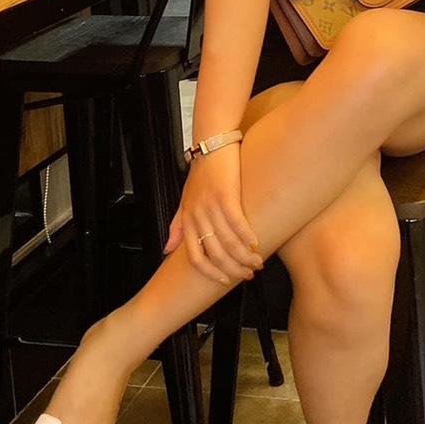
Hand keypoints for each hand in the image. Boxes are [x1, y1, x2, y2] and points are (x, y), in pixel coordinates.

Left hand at [163, 143, 262, 283]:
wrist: (212, 143)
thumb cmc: (201, 172)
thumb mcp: (185, 200)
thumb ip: (177, 226)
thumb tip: (167, 249)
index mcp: (188, 220)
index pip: (195, 257)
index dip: (210, 273)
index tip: (224, 280)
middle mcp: (198, 216)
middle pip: (215, 254)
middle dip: (233, 269)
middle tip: (248, 274)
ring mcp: (211, 207)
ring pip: (229, 243)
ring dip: (245, 257)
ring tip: (257, 262)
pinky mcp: (226, 196)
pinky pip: (238, 223)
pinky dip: (248, 237)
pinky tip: (258, 243)